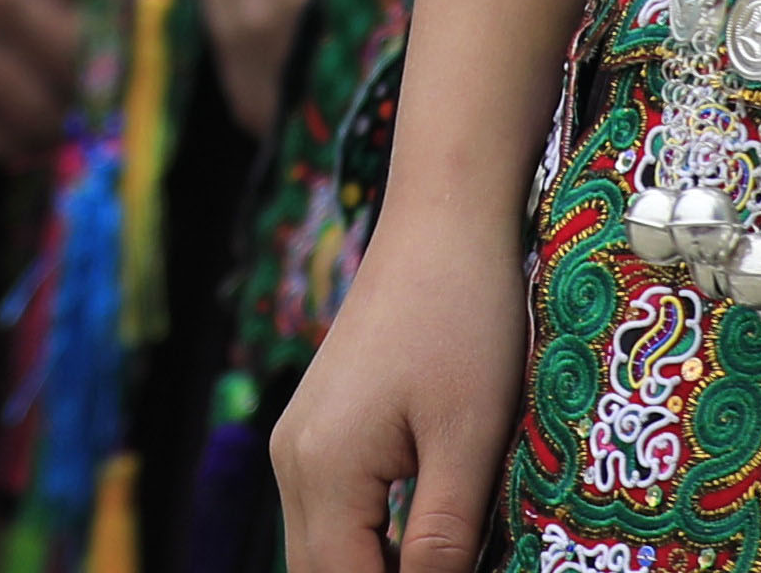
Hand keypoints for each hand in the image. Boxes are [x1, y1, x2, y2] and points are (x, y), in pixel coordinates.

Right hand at [277, 182, 526, 572]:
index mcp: (322, 468)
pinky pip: (331, 515)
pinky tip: (420, 547)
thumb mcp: (469, 439)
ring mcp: (297, 442)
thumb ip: (444, 536)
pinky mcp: (316, 428)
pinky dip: (368, 545)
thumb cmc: (464, 319)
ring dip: (372, 570)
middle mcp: (292, 460)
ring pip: (322, 549)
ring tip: (440, 563)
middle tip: (449, 570)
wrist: (441, 223)